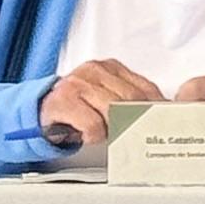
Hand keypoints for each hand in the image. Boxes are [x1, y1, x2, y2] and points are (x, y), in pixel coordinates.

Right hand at [40, 58, 163, 149]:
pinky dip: (93, 135)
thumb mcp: (108, 98)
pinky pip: (93, 125)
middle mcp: (95, 70)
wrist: (41, 110)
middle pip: (132, 101)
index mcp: (111, 68)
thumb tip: (162, 114)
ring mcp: (78, 83)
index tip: (161, 124)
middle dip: (135, 122)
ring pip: (114, 112)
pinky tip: (85, 133)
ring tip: (103, 132)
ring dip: (111, 130)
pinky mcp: (64, 100)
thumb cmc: (78, 107)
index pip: (146, 88)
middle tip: (132, 135)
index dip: (157, 110)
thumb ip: (133, 101)